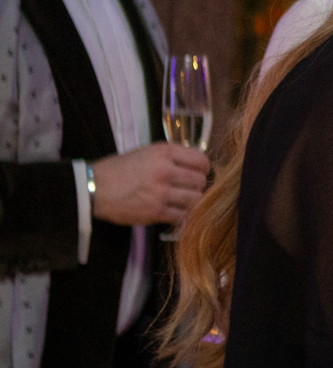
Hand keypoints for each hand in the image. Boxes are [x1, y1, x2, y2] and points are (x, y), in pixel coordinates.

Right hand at [90, 143, 209, 226]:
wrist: (93, 188)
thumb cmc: (119, 169)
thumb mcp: (147, 153)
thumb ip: (172, 158)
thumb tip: (197, 167)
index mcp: (164, 152)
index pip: (201, 160)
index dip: (203, 169)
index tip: (199, 174)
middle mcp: (165, 170)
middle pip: (201, 181)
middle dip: (198, 187)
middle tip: (189, 189)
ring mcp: (161, 192)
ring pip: (195, 199)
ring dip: (191, 202)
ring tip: (182, 201)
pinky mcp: (155, 211)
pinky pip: (182, 215)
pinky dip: (181, 216)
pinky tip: (174, 212)